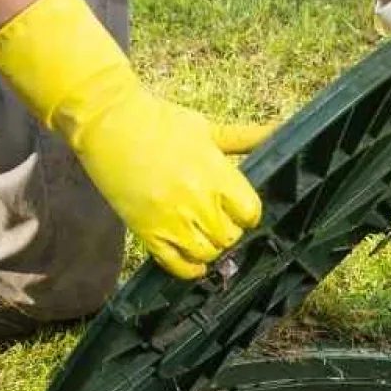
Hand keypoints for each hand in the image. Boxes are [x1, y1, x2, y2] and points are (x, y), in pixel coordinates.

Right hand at [0, 0, 269, 278]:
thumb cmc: (161, 121)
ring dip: (210, 249)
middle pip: (230, 236)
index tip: (239, 209)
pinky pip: (176, 266)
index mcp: (216, 173)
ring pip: (207, 254)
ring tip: (203, 236)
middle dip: (228, 230)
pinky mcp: (147, 231)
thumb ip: (244, 137)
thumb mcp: (208, 128)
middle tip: (219, 221)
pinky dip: (189, 269)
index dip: (247, 213)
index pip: (250, 212)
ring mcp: (171, 218)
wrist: (109, 123)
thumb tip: (280, 130)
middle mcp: (197, 200)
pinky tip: (193, 260)